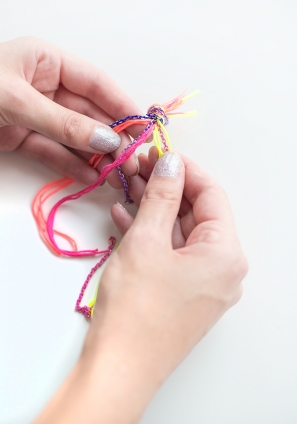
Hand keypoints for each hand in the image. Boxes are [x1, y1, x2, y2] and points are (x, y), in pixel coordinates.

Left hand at [0, 37, 142, 186]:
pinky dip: (71, 166)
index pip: (95, 83)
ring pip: (74, 137)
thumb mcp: (17, 101)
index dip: (121, 106)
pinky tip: (91, 177)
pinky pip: (53, 152)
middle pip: (89, 114)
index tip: (142, 129)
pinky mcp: (22, 138)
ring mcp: (35, 115)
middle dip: (111, 140)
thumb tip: (106, 140)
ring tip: (116, 177)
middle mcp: (45, 87)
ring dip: (96, 158)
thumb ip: (62, 122)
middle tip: (130, 162)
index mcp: (46, 62)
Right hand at [35, 150, 246, 423]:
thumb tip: (171, 162)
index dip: (185, 170)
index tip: (160, 154)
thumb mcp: (147, 241)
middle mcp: (223, 269)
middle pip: (196, 214)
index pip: (211, 195)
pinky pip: (173, 254)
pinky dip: (152, 235)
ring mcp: (205, 284)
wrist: (118, 369)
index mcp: (225, 254)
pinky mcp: (184, 294)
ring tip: (129, 187)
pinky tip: (126, 217)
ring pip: (181, 233)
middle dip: (167, 188)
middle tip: (140, 168)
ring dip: (156, 209)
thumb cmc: (135, 308)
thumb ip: (162, 196)